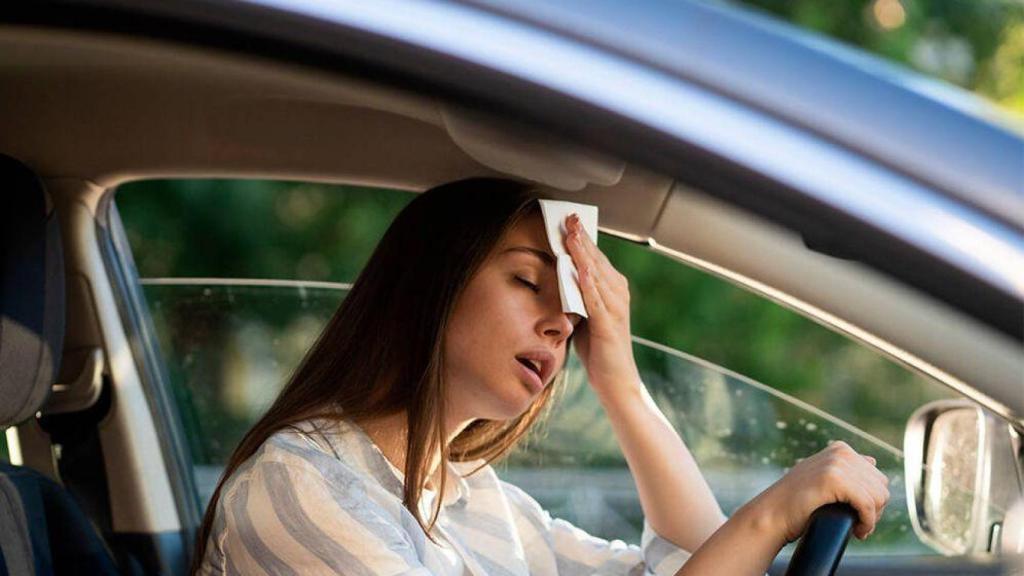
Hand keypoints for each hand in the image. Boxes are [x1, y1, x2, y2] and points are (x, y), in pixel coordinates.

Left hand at [563, 213, 639, 396]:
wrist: (616, 383)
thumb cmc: (599, 351)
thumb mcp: (584, 317)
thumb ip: (576, 297)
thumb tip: (559, 278)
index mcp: (613, 291)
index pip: (596, 258)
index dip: (583, 238)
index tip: (570, 219)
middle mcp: (618, 295)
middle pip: (597, 260)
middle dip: (582, 238)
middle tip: (569, 217)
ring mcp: (616, 308)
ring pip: (597, 274)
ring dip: (584, 253)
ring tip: (572, 234)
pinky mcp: (609, 325)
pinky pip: (596, 299)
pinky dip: (587, 282)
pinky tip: (579, 268)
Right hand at [745, 441, 889, 543]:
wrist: (773, 514)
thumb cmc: (797, 502)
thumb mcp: (823, 476)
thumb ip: (845, 467)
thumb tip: (872, 460)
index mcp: (840, 449)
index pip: (878, 477)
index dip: (873, 501)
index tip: (859, 516)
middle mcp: (841, 452)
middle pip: (881, 487)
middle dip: (875, 510)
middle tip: (859, 524)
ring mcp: (837, 464)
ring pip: (878, 497)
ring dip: (872, 518)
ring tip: (857, 528)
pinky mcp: (834, 479)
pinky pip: (867, 505)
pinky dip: (867, 522)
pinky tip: (858, 531)